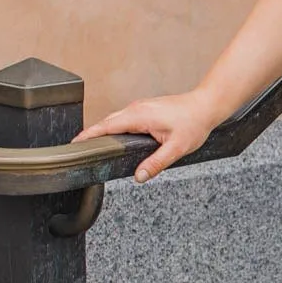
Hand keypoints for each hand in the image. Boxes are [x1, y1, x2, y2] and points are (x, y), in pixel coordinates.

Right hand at [73, 89, 220, 182]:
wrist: (207, 105)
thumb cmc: (194, 124)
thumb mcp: (177, 148)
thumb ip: (157, 163)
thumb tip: (139, 176)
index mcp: (140, 116)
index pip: (106, 125)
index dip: (89, 135)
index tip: (74, 144)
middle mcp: (137, 108)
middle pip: (106, 121)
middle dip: (91, 134)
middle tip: (78, 150)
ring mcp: (140, 106)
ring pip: (115, 118)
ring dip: (102, 129)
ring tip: (91, 146)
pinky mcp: (145, 108)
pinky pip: (123, 117)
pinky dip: (113, 126)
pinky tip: (113, 138)